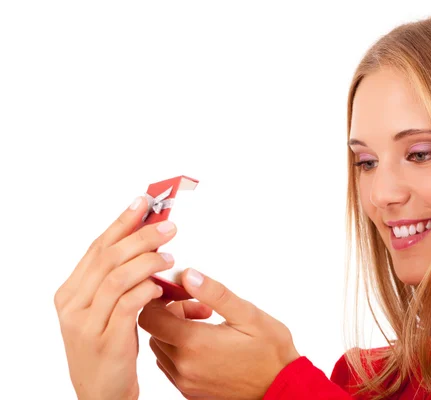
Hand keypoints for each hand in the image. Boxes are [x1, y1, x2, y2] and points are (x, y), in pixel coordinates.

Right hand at [54, 197, 176, 399]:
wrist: (102, 393)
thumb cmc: (110, 346)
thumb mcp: (108, 309)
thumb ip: (121, 279)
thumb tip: (153, 243)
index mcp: (70, 291)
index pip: (98, 247)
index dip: (122, 222)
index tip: (143, 202)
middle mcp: (72, 304)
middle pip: (108, 258)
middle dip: (141, 236)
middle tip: (169, 227)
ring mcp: (86, 323)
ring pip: (116, 278)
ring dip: (147, 261)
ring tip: (170, 256)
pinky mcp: (105, 341)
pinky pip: (127, 305)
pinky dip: (146, 290)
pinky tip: (161, 285)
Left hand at [138, 270, 300, 399]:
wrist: (281, 387)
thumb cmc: (270, 351)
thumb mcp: (247, 314)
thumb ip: (215, 293)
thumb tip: (188, 275)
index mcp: (195, 344)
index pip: (150, 316)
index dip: (161, 298)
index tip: (181, 291)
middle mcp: (184, 366)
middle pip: (154, 331)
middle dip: (171, 313)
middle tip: (201, 308)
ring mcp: (185, 382)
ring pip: (160, 348)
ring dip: (175, 332)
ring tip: (206, 325)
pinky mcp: (190, 392)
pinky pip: (170, 366)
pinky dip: (180, 350)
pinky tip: (205, 344)